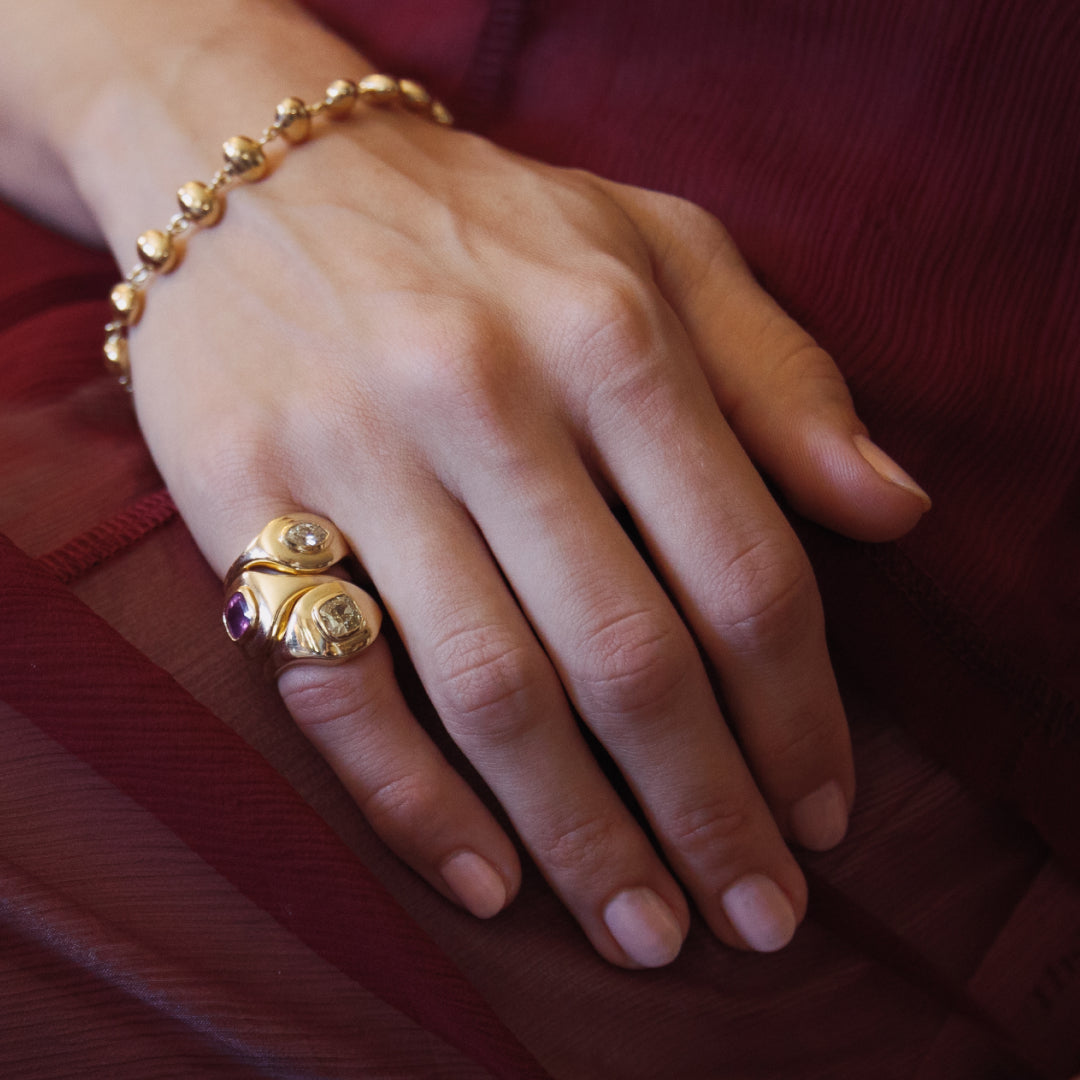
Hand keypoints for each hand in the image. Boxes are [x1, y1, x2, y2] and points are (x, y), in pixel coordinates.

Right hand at [128, 109, 928, 966]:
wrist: (257, 172)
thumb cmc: (485, 226)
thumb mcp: (660, 247)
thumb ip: (785, 377)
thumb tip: (895, 511)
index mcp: (612, 334)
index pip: (744, 571)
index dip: (801, 716)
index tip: (826, 812)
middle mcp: (487, 396)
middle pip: (630, 659)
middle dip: (708, 812)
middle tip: (758, 917)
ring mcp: (356, 455)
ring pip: (492, 694)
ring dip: (583, 838)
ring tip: (646, 931)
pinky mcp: (243, 503)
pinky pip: (335, 686)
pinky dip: (411, 803)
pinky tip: (488, 880)